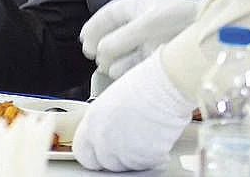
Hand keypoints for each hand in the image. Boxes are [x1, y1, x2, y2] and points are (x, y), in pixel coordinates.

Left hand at [73, 51, 194, 170]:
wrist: (166, 84)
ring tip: (144, 138)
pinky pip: (146, 165)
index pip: (82, 152)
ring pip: (126, 166)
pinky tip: (156, 141)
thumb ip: (104, 122)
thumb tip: (108, 134)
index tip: (100, 154)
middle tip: (128, 146)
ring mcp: (123, 149)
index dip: (93, 154)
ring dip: (134, 157)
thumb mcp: (111, 101)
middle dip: (115, 158)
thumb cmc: (144, 85)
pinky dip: (152, 157)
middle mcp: (104, 137)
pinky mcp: (145, 156)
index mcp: (93, 121)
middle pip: (104, 163)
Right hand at [80, 0, 200, 79]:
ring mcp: (151, 40)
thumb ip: (120, 38)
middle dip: (102, 45)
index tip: (84, 39)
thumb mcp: (146, 25)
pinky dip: (126, 68)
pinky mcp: (158, 56)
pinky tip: (117, 70)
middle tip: (92, 55)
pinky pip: (136, 63)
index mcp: (139, 6)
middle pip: (114, 34)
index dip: (95, 26)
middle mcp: (143, 22)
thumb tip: (100, 52)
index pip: (109, 15)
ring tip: (105, 64)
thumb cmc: (180, 21)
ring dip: (113, 58)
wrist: (214, 35)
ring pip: (124, 51)